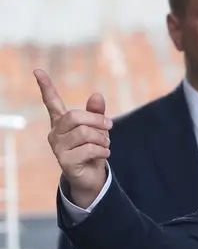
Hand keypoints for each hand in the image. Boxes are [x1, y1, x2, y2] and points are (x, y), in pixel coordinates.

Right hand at [34, 69, 111, 206]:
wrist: (92, 178)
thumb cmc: (93, 151)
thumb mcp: (98, 130)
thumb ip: (97, 114)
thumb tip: (97, 95)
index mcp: (61, 123)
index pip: (51, 102)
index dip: (45, 87)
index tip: (37, 70)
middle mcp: (55, 133)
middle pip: (74, 116)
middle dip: (97, 120)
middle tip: (110, 126)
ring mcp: (58, 147)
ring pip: (84, 133)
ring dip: (102, 139)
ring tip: (105, 145)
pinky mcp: (65, 161)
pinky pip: (89, 149)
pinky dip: (102, 151)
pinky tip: (104, 154)